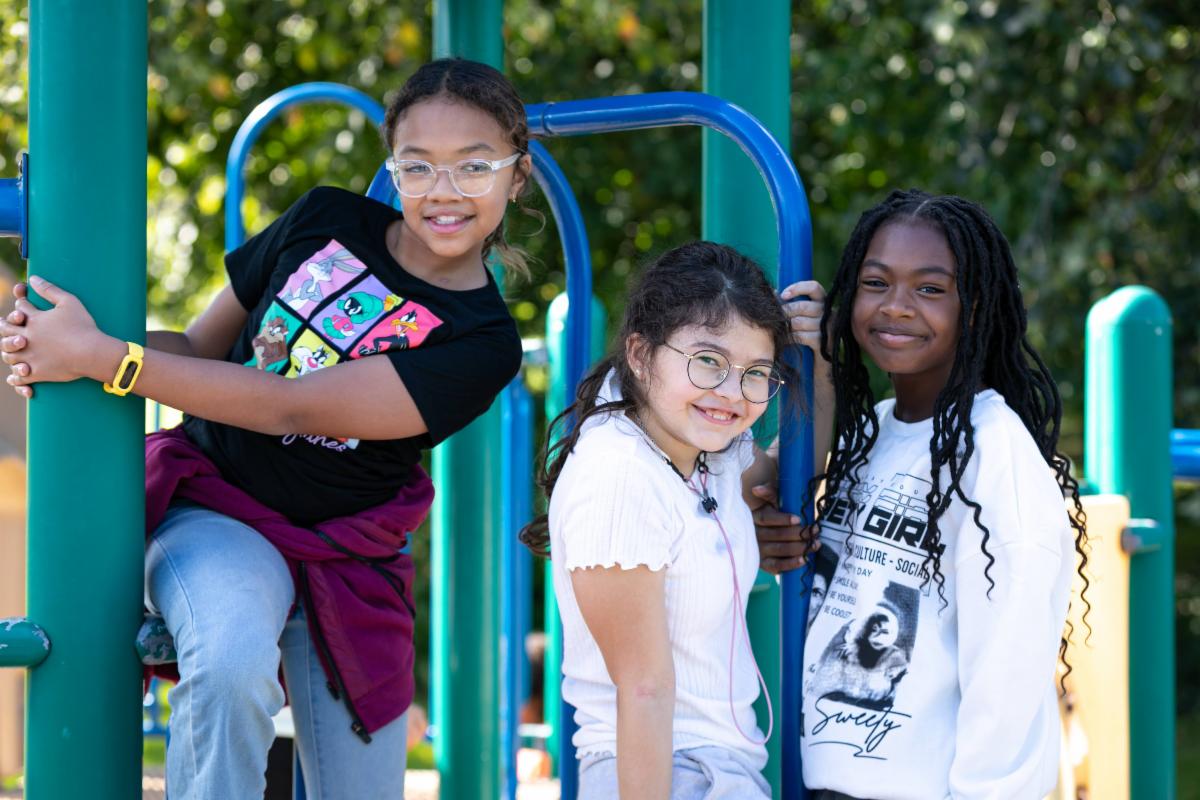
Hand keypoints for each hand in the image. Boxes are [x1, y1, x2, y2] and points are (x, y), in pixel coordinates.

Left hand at [0, 275, 113, 397]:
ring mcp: (30, 357)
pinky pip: (20, 377)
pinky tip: (16, 376)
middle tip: (4, 325)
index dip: (20, 302)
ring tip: (10, 352)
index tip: (23, 300)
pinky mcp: (37, 372)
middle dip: (4, 326)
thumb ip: (49, 290)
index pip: (20, 308)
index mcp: (34, 320)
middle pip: (6, 331)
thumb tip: (33, 278)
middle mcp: (27, 338)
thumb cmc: (83, 326)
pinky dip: (16, 378)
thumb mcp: (69, 302)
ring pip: (8, 355)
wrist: (92, 352)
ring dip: (7, 351)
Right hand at [751, 483, 820, 574]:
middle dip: (798, 533)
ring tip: (815, 544)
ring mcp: (758, 551)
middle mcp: (754, 535)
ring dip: (799, 547)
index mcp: (754, 518)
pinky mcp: (764, 564)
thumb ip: (769, 493)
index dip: (782, 519)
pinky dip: (790, 564)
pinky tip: (803, 560)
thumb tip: (757, 489)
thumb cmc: (773, 514)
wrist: (768, 533)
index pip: (766, 518)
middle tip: (814, 531)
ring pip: (779, 549)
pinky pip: (777, 566)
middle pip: (776, 535)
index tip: (798, 519)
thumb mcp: (771, 502)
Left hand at [780, 279, 832, 386]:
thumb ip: (792, 307)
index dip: (798, 287)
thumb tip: (772, 292)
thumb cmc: (806, 344)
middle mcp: (830, 314)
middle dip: (785, 313)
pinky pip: (801, 336)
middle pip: (802, 306)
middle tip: (775, 320)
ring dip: (786, 328)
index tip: (783, 295)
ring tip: (779, 333)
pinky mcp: (825, 343)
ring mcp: (830, 329)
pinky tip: (785, 343)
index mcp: (825, 305)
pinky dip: (790, 339)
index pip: (815, 287)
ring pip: (799, 321)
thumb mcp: (800, 323)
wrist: (819, 372)